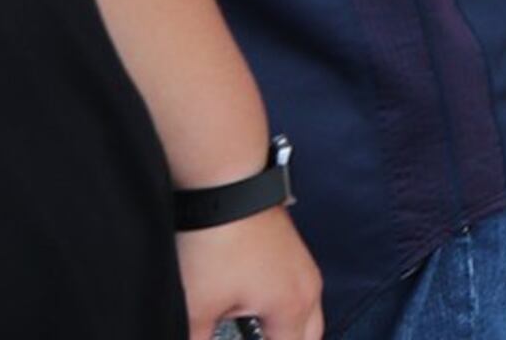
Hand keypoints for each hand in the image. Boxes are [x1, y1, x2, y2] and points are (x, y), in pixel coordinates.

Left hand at [178, 206, 321, 339]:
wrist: (224, 181)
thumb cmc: (214, 241)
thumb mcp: (196, 307)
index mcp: (293, 309)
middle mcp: (307, 288)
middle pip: (309, 339)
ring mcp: (302, 267)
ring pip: (306, 317)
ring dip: (286, 335)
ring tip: (254, 338)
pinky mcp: (289, 252)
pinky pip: (297, 296)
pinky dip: (282, 315)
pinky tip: (253, 317)